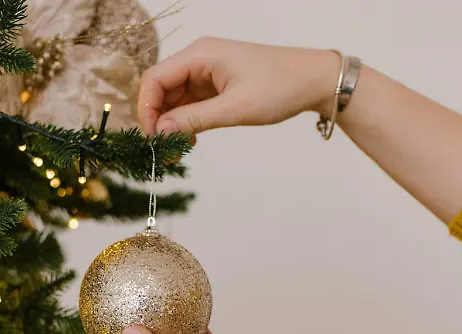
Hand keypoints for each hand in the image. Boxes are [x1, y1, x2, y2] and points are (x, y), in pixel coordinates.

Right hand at [138, 38, 340, 134]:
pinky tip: (189, 140)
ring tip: (177, 151)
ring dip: (171, 124)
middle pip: (161, 89)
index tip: (152, 138)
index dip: (147, 108)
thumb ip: (194, 120)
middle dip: (158, 120)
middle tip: (163, 151)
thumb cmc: (281, 87)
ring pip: (174, 98)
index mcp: (200, 54)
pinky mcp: (216, 85)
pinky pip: (189, 103)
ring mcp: (207, 72)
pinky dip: (185, 122)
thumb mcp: (235, 108)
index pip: (155, 78)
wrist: (315, 80)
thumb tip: (161, 132)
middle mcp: (199, 59)